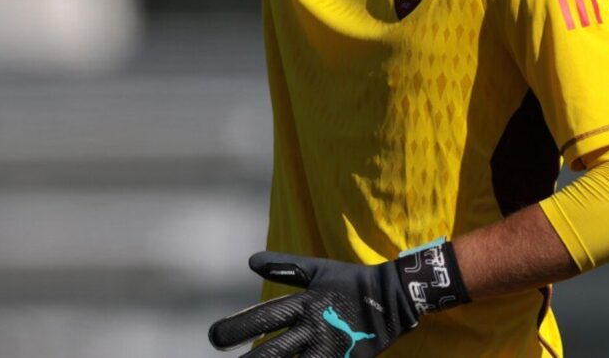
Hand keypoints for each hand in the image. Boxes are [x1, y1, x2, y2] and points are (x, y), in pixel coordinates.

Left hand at [208, 252, 416, 357]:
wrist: (395, 299)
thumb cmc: (351, 282)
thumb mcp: (318, 270)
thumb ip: (285, 267)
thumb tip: (250, 261)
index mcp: (307, 304)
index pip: (265, 318)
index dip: (238, 328)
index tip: (213, 338)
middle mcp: (316, 329)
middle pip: (274, 352)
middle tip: (220, 353)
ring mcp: (331, 350)